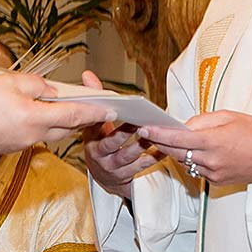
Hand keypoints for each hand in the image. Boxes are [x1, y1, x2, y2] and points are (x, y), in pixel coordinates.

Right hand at [0, 72, 114, 167]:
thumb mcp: (8, 82)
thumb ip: (35, 85)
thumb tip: (51, 90)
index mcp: (35, 118)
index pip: (74, 115)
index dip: (95, 111)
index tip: (112, 109)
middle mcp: (33, 135)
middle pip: (65, 127)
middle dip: (81, 117)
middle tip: (94, 106)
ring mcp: (21, 144)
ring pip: (50, 131)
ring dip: (59, 119)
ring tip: (62, 103)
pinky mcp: (11, 146)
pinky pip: (34, 134)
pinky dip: (40, 123)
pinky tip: (33, 111)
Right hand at [78, 70, 163, 197]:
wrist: (102, 175)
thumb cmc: (100, 143)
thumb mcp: (93, 123)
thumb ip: (94, 98)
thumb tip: (87, 74)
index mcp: (90, 138)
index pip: (94, 127)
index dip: (103, 119)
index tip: (117, 109)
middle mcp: (98, 154)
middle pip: (111, 143)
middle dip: (125, 133)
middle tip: (139, 122)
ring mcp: (111, 167)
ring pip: (127, 156)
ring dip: (142, 145)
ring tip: (154, 134)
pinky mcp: (123, 177)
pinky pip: (140, 167)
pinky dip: (153, 157)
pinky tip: (163, 149)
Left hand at [139, 110, 251, 185]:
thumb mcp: (229, 117)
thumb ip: (203, 120)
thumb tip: (183, 126)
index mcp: (213, 141)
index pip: (177, 138)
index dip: (158, 133)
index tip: (144, 128)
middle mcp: (211, 160)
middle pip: (176, 152)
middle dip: (160, 142)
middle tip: (147, 132)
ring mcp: (213, 173)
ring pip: (184, 162)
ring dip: (174, 152)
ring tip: (165, 140)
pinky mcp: (216, 182)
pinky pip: (196, 170)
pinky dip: (190, 160)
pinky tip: (189, 152)